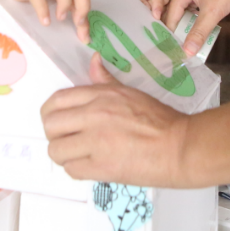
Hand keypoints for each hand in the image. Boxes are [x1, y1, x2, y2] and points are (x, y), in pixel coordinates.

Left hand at [41, 53, 189, 185]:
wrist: (179, 146)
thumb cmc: (160, 120)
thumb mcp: (130, 92)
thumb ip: (105, 80)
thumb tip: (94, 61)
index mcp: (100, 95)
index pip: (57, 100)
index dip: (50, 113)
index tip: (56, 120)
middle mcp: (94, 115)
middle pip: (50, 125)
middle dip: (54, 134)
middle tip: (65, 139)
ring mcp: (96, 142)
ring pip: (56, 150)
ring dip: (64, 154)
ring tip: (77, 155)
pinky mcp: (101, 167)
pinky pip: (71, 169)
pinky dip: (76, 169)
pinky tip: (89, 165)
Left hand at [103, 0, 167, 18]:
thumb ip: (136, 0)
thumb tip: (149, 10)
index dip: (158, 4)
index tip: (156, 17)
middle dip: (158, 7)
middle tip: (150, 19)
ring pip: (164, 0)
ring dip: (156, 8)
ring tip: (146, 15)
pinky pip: (159, 1)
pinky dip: (154, 8)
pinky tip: (147, 12)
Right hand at [164, 0, 229, 55]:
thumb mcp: (213, 12)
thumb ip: (199, 32)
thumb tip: (188, 51)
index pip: (171, 16)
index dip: (172, 34)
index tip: (172, 51)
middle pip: (177, 15)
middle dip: (180, 32)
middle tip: (181, 50)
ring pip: (188, 14)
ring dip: (190, 28)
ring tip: (190, 45)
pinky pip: (197, 10)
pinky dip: (199, 21)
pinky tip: (202, 32)